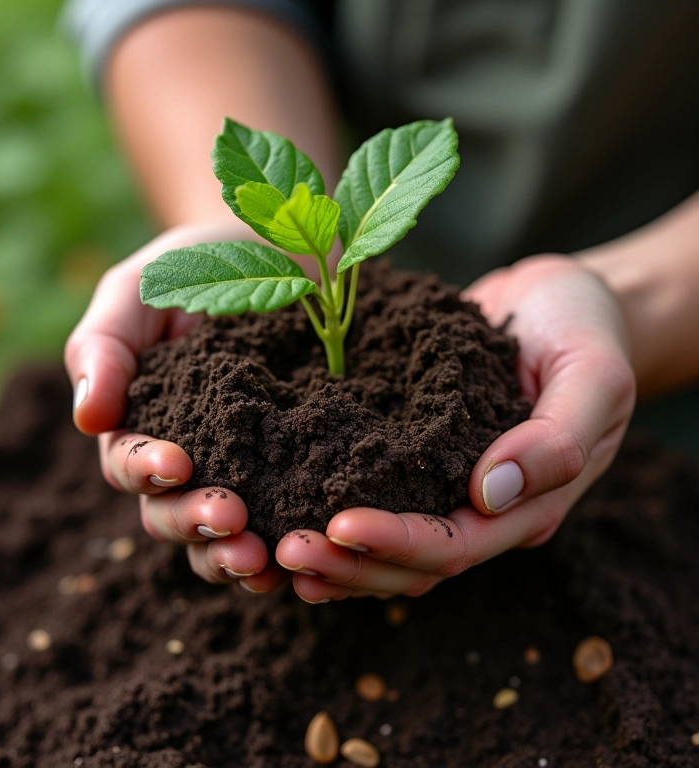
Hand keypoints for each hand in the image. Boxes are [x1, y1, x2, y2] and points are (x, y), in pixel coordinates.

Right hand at [64, 221, 287, 592]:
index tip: (176, 462)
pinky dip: (284, 550)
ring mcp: (243, 470)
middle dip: (195, 522)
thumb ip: (104, 347)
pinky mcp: (294, 471)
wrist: (282, 248)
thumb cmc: (198, 263)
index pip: (128, 462)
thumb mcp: (140, 288)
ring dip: (233, 556)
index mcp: (143, 421)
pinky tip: (300, 561)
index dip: (145, 469)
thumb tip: (87, 418)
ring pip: (221, 538)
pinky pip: (281, 524)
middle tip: (230, 520)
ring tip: (261, 560)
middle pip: (172, 513)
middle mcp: (189, 457)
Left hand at [275, 255, 635, 601]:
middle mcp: (482, 509)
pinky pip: (373, 495)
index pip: (456, 545)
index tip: (340, 527)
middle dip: (350, 562)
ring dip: (335, 553)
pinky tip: (289, 509)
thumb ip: (557, 439)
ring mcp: (446, 485)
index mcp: (528, 504)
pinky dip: (334, 513)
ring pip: (387, 546)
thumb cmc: (584, 330)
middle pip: (412, 563)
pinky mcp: (417, 455)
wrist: (558, 300)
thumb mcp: (594, 375)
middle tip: (286, 549)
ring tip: (276, 548)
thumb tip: (488, 494)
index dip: (398, 544)